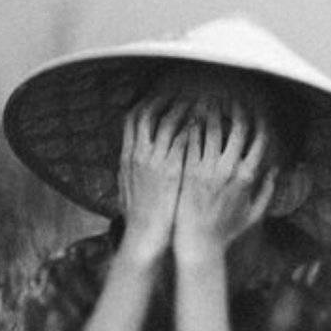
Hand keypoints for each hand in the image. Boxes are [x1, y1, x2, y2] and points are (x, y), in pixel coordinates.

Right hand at [116, 98, 188, 260]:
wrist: (145, 235)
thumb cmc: (140, 217)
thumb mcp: (127, 188)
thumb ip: (129, 171)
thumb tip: (129, 163)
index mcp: (128, 157)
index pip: (133, 119)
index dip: (146, 104)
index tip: (159, 99)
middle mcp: (139, 154)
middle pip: (147, 114)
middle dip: (162, 100)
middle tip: (179, 94)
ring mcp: (154, 161)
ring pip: (166, 122)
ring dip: (181, 110)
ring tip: (196, 103)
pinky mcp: (171, 170)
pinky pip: (181, 140)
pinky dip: (191, 128)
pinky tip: (203, 124)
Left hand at [172, 98, 277, 262]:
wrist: (198, 243)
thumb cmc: (226, 232)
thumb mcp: (254, 214)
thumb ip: (267, 190)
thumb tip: (276, 169)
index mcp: (248, 177)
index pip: (259, 139)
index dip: (259, 122)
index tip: (255, 114)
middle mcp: (230, 169)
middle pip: (238, 127)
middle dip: (237, 109)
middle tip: (232, 101)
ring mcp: (208, 168)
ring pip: (213, 128)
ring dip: (214, 111)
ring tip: (211, 102)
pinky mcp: (189, 170)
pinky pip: (193, 140)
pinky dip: (194, 126)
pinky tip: (193, 118)